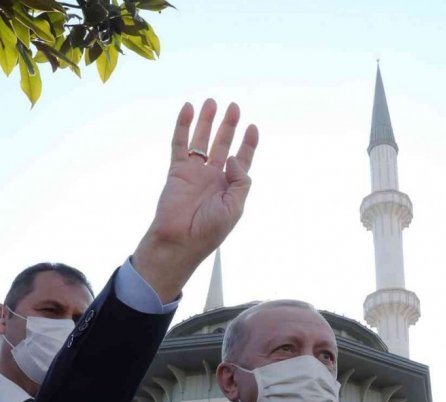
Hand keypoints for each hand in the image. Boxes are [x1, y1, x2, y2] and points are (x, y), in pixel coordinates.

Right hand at [133, 99, 258, 301]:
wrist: (180, 241)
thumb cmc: (210, 230)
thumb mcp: (235, 208)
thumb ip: (240, 181)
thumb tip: (233, 157)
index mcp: (229, 188)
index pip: (242, 161)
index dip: (248, 144)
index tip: (253, 127)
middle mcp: (213, 178)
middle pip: (223, 145)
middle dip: (229, 126)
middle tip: (234, 107)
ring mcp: (195, 173)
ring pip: (202, 141)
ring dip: (207, 121)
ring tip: (212, 102)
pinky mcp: (177, 171)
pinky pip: (180, 144)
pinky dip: (183, 126)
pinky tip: (188, 108)